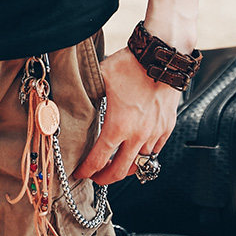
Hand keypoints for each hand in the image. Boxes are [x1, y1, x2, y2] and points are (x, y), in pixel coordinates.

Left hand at [73, 46, 179, 185]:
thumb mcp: (100, 75)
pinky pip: (155, 151)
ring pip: (140, 163)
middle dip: (105, 178)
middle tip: (96, 176)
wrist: (161, 58)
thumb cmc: (130, 65)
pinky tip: (135, 149)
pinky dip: (143, 155)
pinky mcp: (166, 128)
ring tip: (115, 163)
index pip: (99, 159)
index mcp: (118, 125)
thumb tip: (69, 93)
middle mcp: (138, 135)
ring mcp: (154, 133)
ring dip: (126, 166)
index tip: (80, 172)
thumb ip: (86, 90)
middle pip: (120, 172)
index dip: (87, 169)